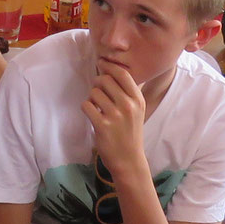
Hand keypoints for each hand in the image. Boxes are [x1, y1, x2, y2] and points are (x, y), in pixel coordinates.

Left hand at [84, 58, 150, 174]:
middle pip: (105, 80)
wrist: (129, 159)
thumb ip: (128, 92)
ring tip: (97, 107)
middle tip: (98, 91)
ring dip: (92, 97)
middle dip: (98, 83)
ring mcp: (115, 116)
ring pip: (94, 92)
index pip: (122, 73)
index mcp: (138, 100)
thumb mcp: (137, 110)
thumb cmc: (130, 132)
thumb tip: (113, 70)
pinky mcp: (102, 125)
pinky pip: (86, 105)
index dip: (109, 66)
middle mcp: (128, 105)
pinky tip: (92, 113)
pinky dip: (86, 107)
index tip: (101, 64)